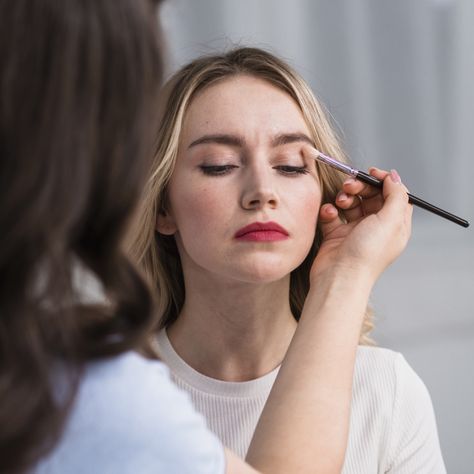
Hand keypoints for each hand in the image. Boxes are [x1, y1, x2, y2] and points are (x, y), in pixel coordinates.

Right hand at [310, 164, 412, 283]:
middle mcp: (376, 227)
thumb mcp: (390, 221)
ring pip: (351, 203)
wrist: (338, 277)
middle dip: (360, 187)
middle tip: (350, 185)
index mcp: (394, 225)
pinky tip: (329, 214)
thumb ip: (396, 196)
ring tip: (340, 202)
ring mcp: (355, 231)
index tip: (371, 173)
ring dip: (344, 197)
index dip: (383, 182)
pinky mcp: (336, 234)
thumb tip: (394, 177)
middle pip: (371, 196)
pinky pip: (333, 214)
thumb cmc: (366, 254)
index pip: (394, 195)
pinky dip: (329, 210)